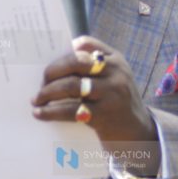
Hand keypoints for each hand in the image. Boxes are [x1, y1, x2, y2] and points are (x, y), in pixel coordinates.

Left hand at [31, 37, 159, 167]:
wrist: (140, 134)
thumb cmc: (117, 104)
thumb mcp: (113, 81)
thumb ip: (93, 70)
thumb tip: (54, 67)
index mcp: (115, 60)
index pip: (86, 44)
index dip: (65, 50)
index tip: (49, 59)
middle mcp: (115, 72)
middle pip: (75, 62)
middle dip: (52, 71)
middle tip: (40, 82)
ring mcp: (111, 93)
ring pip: (70, 86)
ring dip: (47, 92)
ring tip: (36, 99)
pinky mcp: (104, 115)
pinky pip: (70, 110)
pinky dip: (51, 112)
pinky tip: (40, 114)